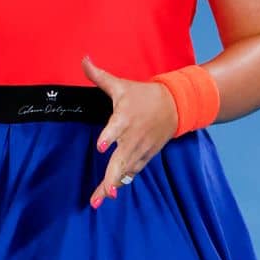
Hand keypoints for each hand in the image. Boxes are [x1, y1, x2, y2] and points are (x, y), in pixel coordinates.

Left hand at [81, 55, 178, 208]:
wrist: (175, 106)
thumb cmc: (143, 95)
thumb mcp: (121, 85)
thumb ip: (99, 76)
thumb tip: (83, 59)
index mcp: (125, 118)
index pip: (116, 128)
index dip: (109, 137)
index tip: (100, 147)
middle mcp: (132, 137)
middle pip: (121, 161)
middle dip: (110, 178)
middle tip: (101, 195)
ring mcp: (140, 149)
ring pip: (125, 171)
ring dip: (113, 185)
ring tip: (99, 200)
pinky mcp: (145, 156)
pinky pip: (132, 171)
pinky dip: (122, 182)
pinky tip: (110, 193)